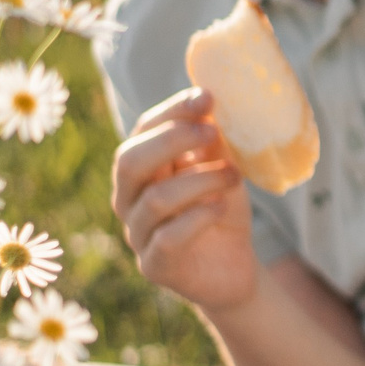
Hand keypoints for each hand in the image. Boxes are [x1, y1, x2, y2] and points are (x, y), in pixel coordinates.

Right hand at [113, 88, 258, 313]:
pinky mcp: (155, 266)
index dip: (171, 112)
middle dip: (172, 140)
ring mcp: (138, 234)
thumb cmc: (221, 211)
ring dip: (200, 180)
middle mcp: (130, 200)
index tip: (207, 96)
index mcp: (142, 170)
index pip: (142, 132)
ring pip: (155, 199)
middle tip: (213, 131)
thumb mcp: (221, 170)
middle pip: (130, 162)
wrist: (234, 269)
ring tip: (233, 174)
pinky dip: (198, 217)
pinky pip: (168, 238)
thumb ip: (212, 142)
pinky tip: (221, 206)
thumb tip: (213, 101)